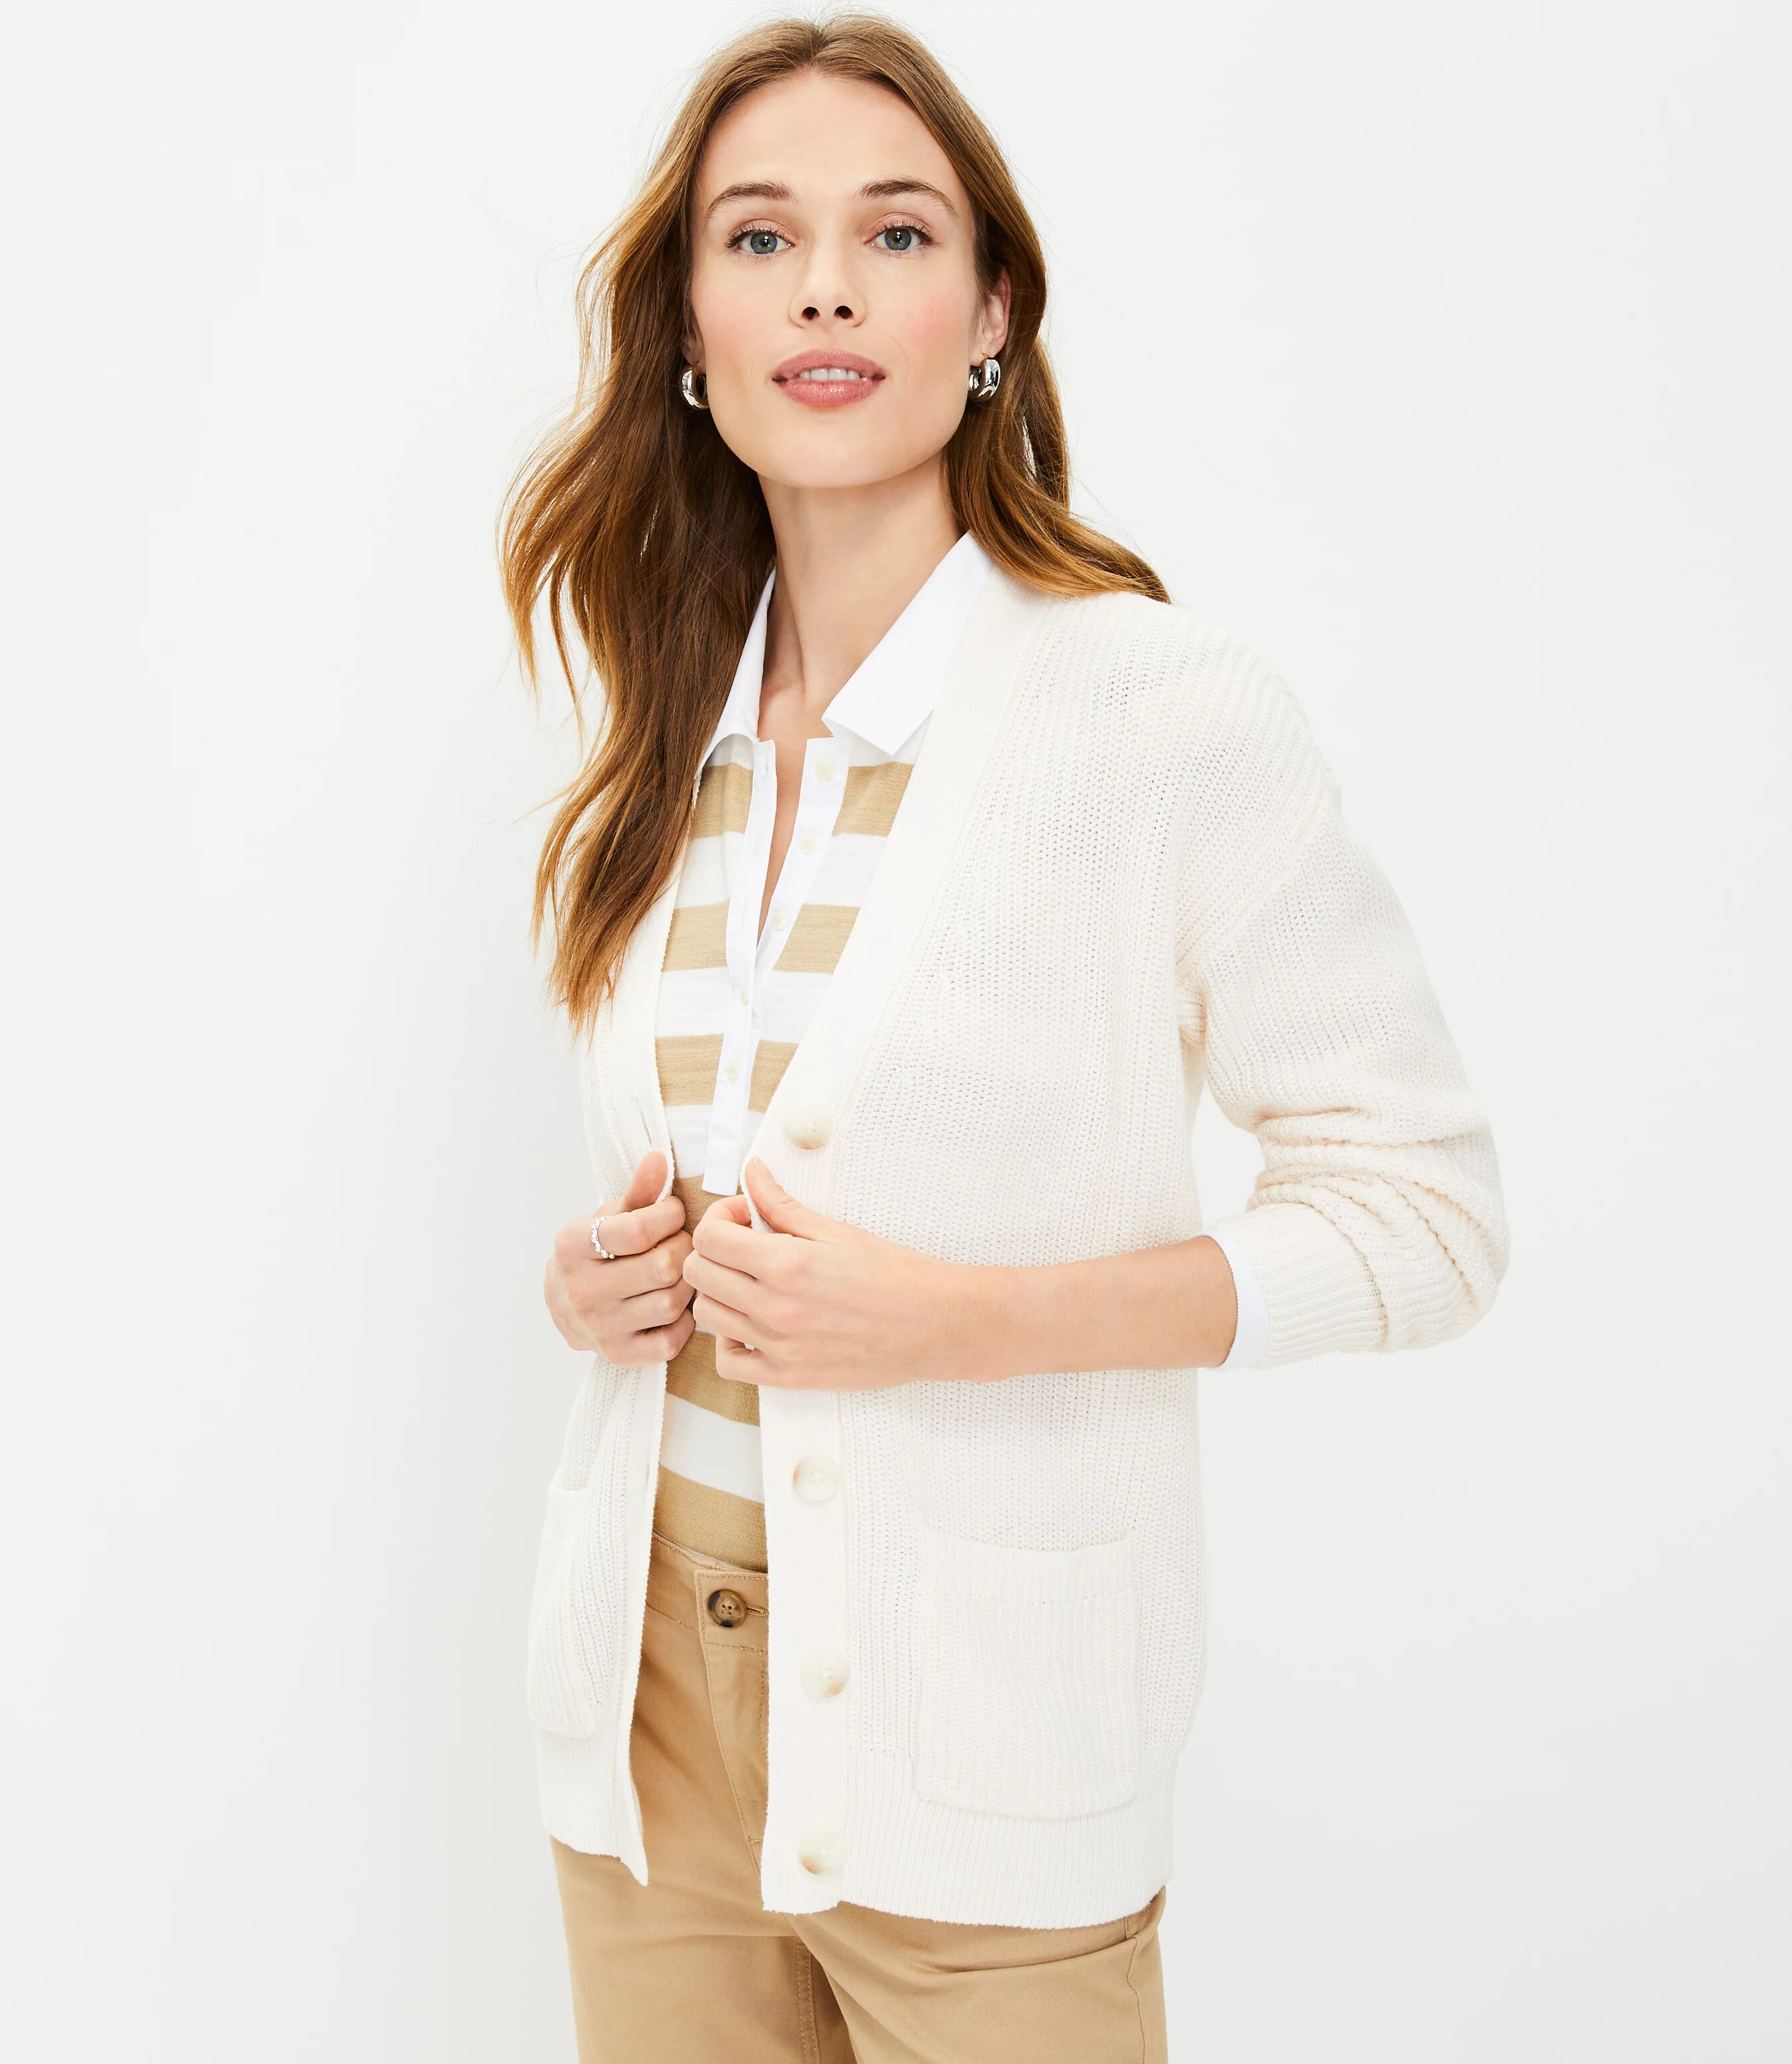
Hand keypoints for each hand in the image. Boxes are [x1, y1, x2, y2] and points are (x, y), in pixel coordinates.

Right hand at [544, 1151, 694, 1363]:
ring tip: (682, 1270)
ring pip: (670, 1302)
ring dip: (687, 1283)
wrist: (565, 1304)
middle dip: (684, 1248)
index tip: (673, 1212)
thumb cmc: (598, 1252)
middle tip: (684, 1241)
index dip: (669, 1216)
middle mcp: (580, 1290)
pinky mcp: (619, 1355)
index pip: (638, 1230)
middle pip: (662, 1267)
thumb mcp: (610, 1217)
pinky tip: (677, 1303)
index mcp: (572, 1246)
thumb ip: (639, 1192)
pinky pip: (671, 1339)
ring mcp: (598, 1327)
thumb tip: (660, 1158)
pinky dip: (683, 1321)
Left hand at [681, 1158, 982, 1390]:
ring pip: (708, 1315)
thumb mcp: (836, 1231)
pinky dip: (731, 1341)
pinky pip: (728, 1363)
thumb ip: (783, 1205)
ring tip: (752, 1281)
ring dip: (721, 1291)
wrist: (935, 1324)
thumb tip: (753, 1174)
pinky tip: (754, 1324)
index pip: (709, 1237)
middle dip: (715, 1250)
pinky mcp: (788, 1377)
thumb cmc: (895, 1275)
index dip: (720, 1218)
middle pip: (699, 1273)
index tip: (745, 1216)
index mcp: (786, 1265)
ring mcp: (778, 1347)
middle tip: (746, 1244)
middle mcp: (774, 1308)